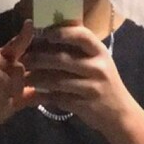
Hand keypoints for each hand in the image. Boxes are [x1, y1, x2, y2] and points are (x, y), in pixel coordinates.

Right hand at [0, 19, 38, 141]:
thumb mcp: (13, 103)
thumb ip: (26, 96)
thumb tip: (44, 93)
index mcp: (1, 61)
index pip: (14, 46)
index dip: (23, 36)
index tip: (29, 24)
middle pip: (17, 67)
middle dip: (17, 89)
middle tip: (9, 101)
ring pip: (2, 79)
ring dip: (2, 97)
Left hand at [22, 22, 137, 135]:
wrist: (119, 114)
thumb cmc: (104, 83)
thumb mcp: (98, 62)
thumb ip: (81, 49)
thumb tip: (55, 30)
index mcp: (100, 52)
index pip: (81, 35)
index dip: (62, 33)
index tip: (45, 34)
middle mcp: (97, 67)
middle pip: (63, 59)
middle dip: (40, 58)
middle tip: (24, 58)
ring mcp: (91, 87)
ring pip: (58, 80)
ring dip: (38, 79)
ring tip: (24, 77)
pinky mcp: (84, 105)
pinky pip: (59, 98)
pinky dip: (45, 97)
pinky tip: (34, 95)